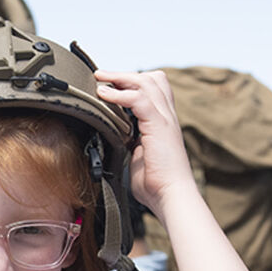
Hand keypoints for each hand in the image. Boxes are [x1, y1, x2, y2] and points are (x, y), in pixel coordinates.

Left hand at [93, 69, 191, 212]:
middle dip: (124, 74)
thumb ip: (128, 142)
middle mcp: (167, 116)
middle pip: (151, 79)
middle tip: (101, 75)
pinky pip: (139, 99)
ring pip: (146, 82)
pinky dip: (120, 93)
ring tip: (100, 79)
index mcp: (163, 122)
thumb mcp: (136, 156)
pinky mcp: (159, 125)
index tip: (109, 85)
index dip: (132, 83)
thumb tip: (111, 138)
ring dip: (120, 78)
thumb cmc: (156, 183)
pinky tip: (104, 95)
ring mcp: (164, 119)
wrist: (171, 196)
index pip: (153, 89)